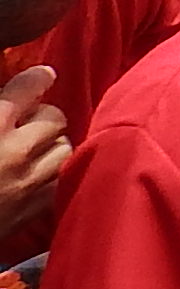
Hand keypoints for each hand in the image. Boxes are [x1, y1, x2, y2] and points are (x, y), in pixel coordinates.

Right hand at [0, 66, 69, 243]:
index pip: (30, 87)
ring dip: (52, 145)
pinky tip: (36, 176)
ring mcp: (27, 182)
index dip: (37, 79)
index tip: (40, 78)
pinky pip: (59, 181)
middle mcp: (15, 149)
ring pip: (64, 147)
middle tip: (27, 122)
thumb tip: (6, 100)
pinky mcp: (31, 211)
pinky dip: (52, 175)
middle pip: (55, 116)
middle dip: (43, 116)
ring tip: (33, 149)